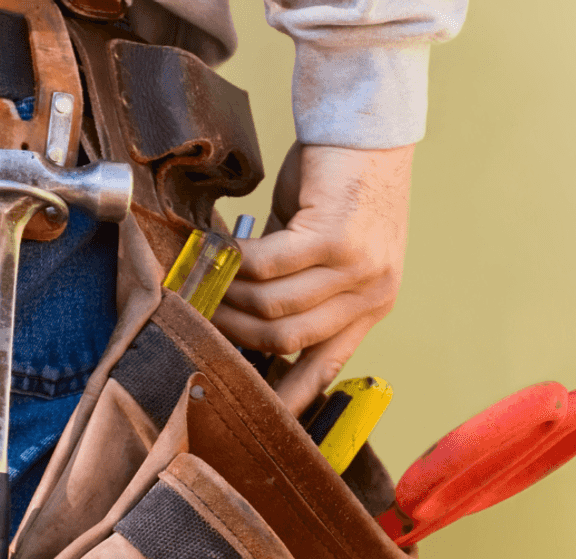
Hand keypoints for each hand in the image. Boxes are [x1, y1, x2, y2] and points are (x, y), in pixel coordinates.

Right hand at [212, 141, 413, 415]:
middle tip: (202, 312)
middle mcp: (373, 293)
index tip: (258, 414)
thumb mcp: (328, 247)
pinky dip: (233, 263)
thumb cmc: (343, 183)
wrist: (366, 127)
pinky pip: (267, 267)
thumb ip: (298, 285)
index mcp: (373, 303)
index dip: (291, 396)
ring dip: (230, 296)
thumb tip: (245, 317)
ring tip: (204, 281)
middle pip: (289, 340)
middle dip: (237, 331)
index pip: (329, 364)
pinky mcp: (335, 239)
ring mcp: (359, 268)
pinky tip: (215, 249)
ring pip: (274, 307)